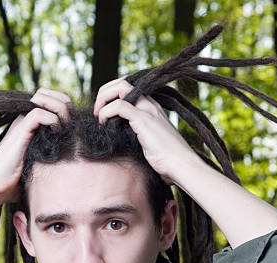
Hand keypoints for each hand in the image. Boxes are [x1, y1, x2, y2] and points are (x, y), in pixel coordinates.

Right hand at [0, 88, 71, 226]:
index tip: (74, 124)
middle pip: (47, 93)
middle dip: (64, 103)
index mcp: (30, 125)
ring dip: (59, 109)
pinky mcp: (19, 132)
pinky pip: (37, 113)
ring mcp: (21, 124)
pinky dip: (52, 120)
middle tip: (71, 123)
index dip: (65, 105)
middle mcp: (24, 120)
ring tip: (65, 127)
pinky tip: (56, 133)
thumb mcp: (37, 166)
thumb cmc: (13, 183)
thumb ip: (49, 160)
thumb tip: (67, 171)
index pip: (50, 99)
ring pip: (42, 97)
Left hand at [94, 78, 276, 246]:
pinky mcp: (144, 120)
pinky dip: (106, 112)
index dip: (111, 94)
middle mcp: (150, 104)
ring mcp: (148, 110)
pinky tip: (104, 124)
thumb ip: (137, 136)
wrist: (181, 166)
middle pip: (123, 82)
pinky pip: (119, 105)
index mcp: (151, 108)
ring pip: (121, 87)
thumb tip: (121, 140)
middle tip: (96, 111)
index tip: (102, 112)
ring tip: (98, 116)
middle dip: (104, 91)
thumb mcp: (148, 144)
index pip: (128, 88)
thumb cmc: (166, 161)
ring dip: (103, 98)